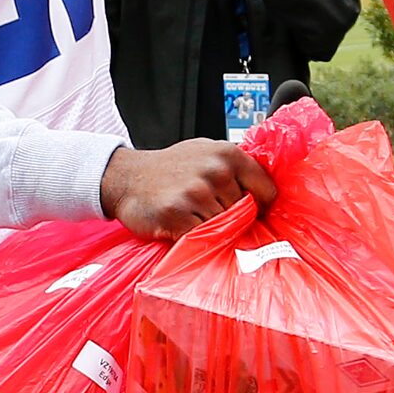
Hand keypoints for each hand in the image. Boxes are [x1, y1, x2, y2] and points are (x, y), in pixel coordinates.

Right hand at [100, 139, 276, 238]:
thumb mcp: (206, 153)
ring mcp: (196, 192)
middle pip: (244, 213)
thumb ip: (235, 168)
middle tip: (208, 212)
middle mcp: (216, 171)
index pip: (267, 191)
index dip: (260, 207)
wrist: (126, 177)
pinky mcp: (177, 214)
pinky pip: (202, 238)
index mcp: (229, 154)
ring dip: (212, 230)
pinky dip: (194, 238)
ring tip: (193, 217)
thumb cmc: (170, 168)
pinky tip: (181, 226)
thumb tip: (266, 196)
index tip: (251, 214)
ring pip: (224, 227)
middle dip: (231, 218)